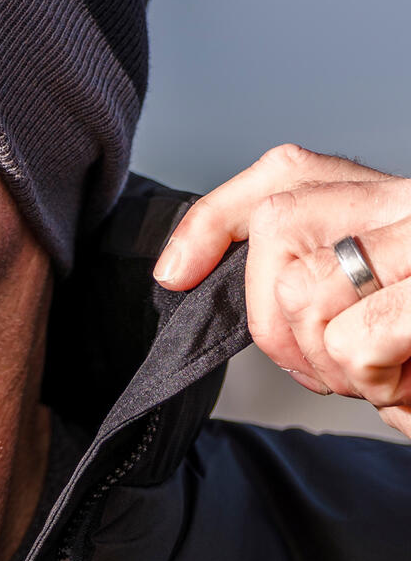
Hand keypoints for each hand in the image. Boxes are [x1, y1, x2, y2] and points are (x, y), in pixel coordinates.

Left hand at [152, 144, 410, 437]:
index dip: (214, 220)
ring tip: (387, 375)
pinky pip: (354, 336)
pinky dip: (366, 380)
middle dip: (277, 325)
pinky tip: (409, 386)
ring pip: (302, 290)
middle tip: (335, 370)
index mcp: (396, 198)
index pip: (284, 173)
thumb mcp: (377, 309)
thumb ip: (309, 276)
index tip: (174, 275)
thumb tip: (187, 272)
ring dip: (326, 365)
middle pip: (276, 229)